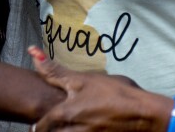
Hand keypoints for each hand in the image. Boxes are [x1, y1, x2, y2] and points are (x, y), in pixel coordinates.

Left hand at [28, 46, 170, 131]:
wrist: (143, 113)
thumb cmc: (114, 93)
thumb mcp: (83, 79)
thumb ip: (54, 70)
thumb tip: (32, 51)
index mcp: (65, 114)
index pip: (40, 127)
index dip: (37, 126)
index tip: (35, 125)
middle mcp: (72, 130)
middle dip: (50, 130)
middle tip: (50, 126)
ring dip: (64, 131)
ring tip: (70, 125)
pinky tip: (86, 127)